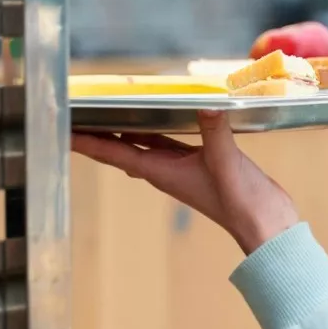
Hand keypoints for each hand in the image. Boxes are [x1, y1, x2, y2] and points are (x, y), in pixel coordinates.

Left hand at [71, 111, 299, 254]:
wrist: (264, 224)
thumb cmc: (242, 201)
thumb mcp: (226, 162)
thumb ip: (215, 132)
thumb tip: (207, 104)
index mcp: (162, 172)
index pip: (115, 154)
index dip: (88, 142)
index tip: (63, 131)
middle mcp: (165, 170)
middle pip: (121, 150)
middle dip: (98, 134)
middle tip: (75, 115)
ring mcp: (181, 169)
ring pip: (143, 146)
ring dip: (123, 131)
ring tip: (105, 113)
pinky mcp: (200, 164)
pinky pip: (168, 144)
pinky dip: (156, 131)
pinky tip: (157, 120)